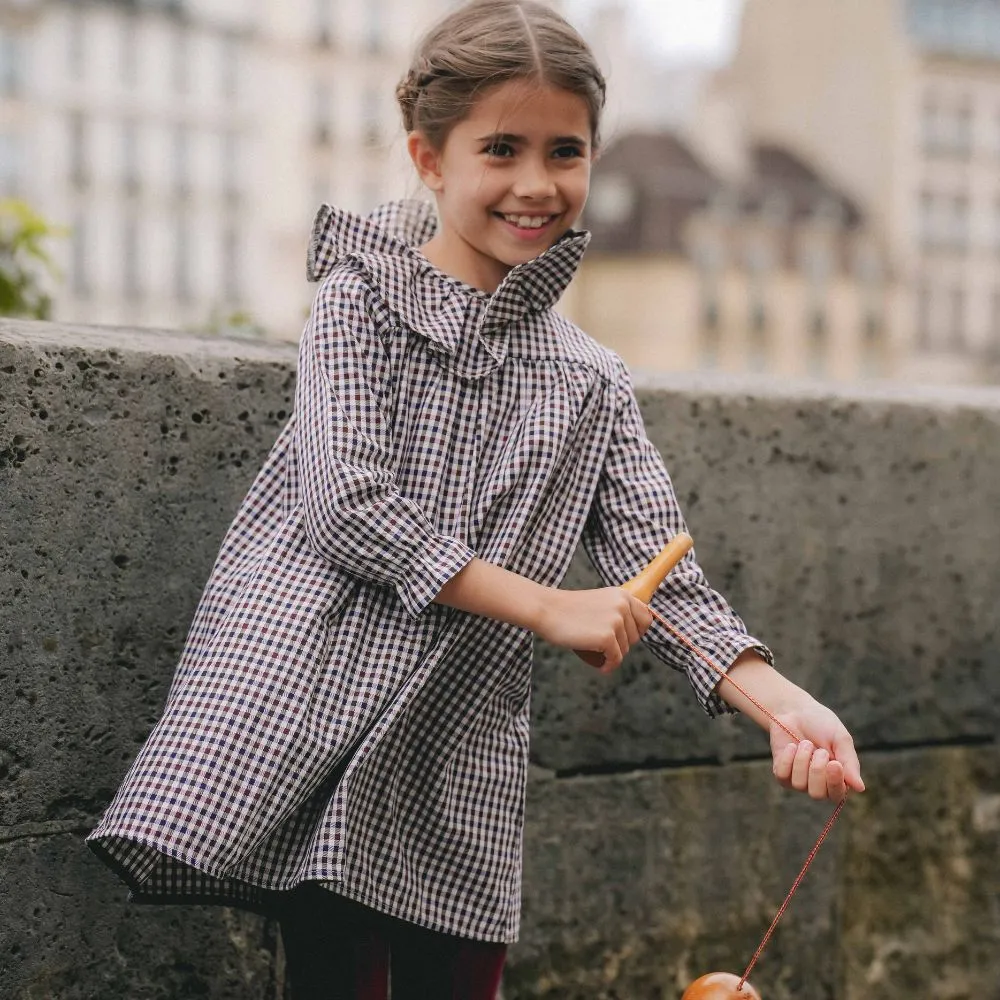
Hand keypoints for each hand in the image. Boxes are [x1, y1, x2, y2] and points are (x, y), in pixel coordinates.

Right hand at [534, 587, 652, 673]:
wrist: (545, 610)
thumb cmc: (567, 610)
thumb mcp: (599, 602)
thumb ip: (617, 612)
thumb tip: (634, 634)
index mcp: (622, 595)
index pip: (646, 618)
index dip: (636, 632)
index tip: (622, 638)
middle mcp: (623, 605)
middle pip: (635, 638)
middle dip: (620, 645)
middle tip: (601, 646)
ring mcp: (616, 621)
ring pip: (625, 650)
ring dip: (611, 655)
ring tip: (594, 650)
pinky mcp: (607, 637)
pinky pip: (616, 660)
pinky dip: (608, 666)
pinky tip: (601, 667)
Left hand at [770, 699, 864, 800]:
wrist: (795, 710)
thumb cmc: (821, 724)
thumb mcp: (840, 739)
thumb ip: (849, 763)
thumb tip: (860, 788)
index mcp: (836, 777)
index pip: (837, 794)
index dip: (834, 783)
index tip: (834, 763)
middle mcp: (818, 783)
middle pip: (817, 794)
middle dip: (817, 770)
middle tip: (820, 750)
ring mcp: (798, 779)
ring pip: (799, 784)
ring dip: (802, 760)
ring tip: (805, 743)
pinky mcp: (781, 772)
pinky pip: (782, 775)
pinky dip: (788, 759)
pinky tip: (792, 746)